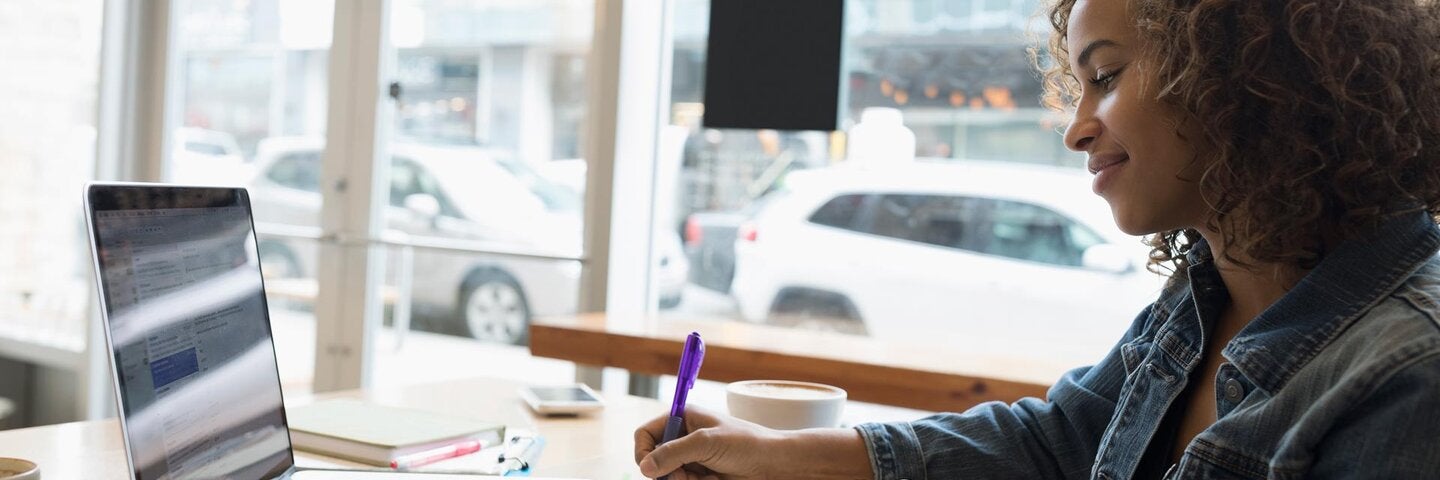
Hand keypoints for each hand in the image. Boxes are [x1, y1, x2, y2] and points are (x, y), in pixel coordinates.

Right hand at [633, 406, 784, 478]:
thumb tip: (644, 468)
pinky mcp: (700, 477)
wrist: (774, 465)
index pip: (645, 434)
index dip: (642, 451)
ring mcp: (691, 459)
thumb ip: (673, 453)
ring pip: (667, 477)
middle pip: (653, 460)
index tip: (650, 469)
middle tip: (683, 477)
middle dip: (665, 472)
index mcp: (682, 418)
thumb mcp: (706, 443)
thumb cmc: (746, 444)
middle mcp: (683, 438)